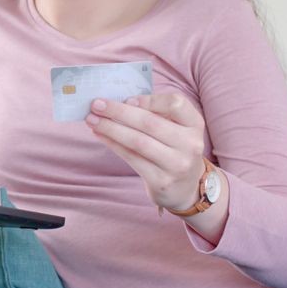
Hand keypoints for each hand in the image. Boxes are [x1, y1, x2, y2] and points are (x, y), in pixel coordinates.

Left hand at [85, 93, 206, 211]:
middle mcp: (190, 144)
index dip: (149, 99)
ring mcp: (177, 165)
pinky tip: (100, 135)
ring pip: (138, 141)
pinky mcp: (161, 181)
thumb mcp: (175, 129)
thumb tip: (119, 102)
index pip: (176, 103)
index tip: (126, 99)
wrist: (187, 189)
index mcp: (194, 124)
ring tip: (92, 119)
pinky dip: (113, 144)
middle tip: (96, 104)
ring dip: (110, 128)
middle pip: (150, 122)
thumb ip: (155, 114)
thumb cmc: (174, 149)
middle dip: (119, 112)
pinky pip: (132, 158)